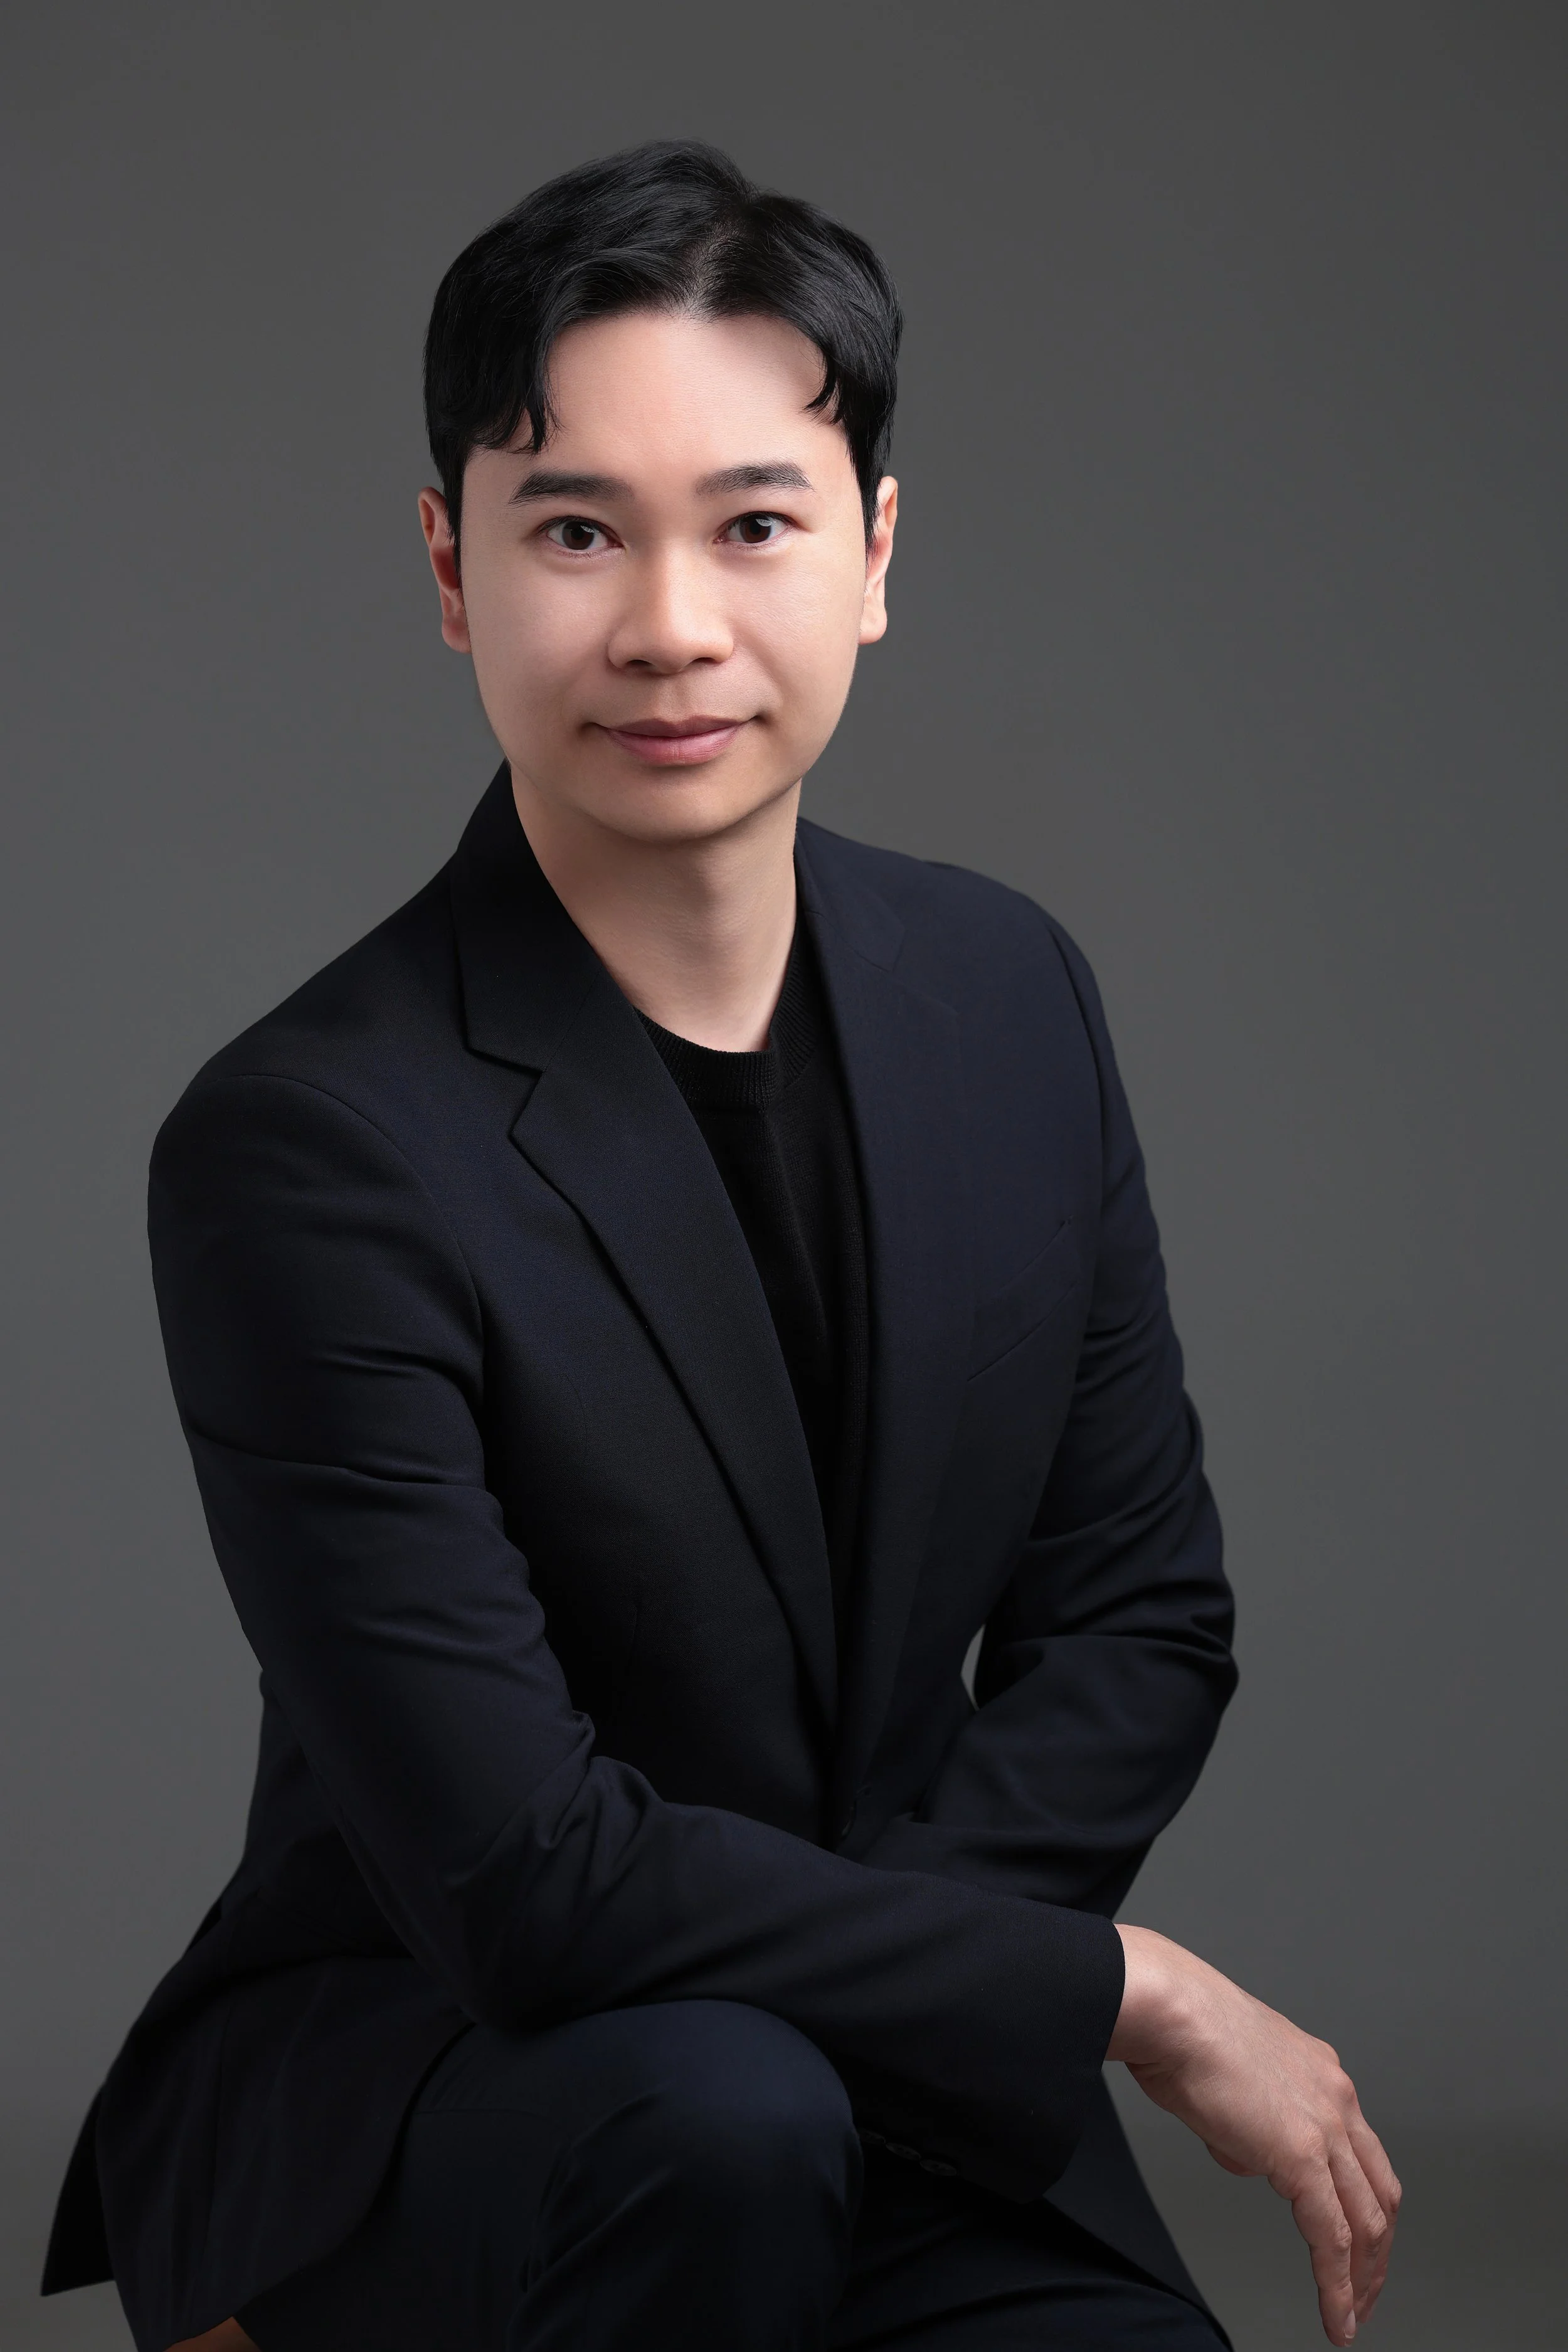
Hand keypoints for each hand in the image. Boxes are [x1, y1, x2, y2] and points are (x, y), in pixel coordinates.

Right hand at [1109, 1925, 1399, 2344]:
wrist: (1169, 2010)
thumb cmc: (1178, 2029)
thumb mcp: (1229, 2079)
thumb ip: (1250, 2123)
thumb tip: (1250, 2158)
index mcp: (1321, 2073)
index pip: (1362, 2153)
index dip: (1364, 2204)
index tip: (1356, 2241)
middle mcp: (1337, 2097)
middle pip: (1380, 2192)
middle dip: (1378, 2252)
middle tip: (1365, 2292)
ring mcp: (1326, 2126)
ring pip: (1368, 2220)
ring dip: (1365, 2276)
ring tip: (1352, 2316)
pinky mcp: (1302, 2156)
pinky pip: (1332, 2237)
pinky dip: (1338, 2284)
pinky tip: (1335, 2314)